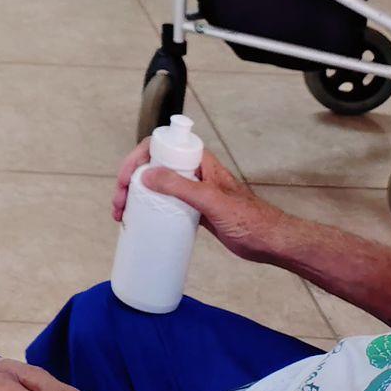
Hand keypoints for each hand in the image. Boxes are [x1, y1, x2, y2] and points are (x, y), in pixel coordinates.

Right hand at [114, 139, 283, 263]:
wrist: (271, 243)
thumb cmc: (249, 219)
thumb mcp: (210, 200)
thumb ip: (180, 186)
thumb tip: (145, 175)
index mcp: (197, 160)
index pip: (158, 147)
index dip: (136, 158)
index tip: (125, 178)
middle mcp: (192, 172)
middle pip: (151, 167)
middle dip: (129, 182)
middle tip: (119, 204)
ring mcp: (192, 191)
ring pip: (155, 187)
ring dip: (135, 197)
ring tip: (123, 216)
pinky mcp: (194, 210)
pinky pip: (164, 204)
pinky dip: (148, 210)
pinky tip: (140, 221)